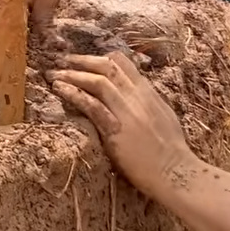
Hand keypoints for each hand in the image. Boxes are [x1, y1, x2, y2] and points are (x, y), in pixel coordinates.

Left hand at [47, 52, 196, 197]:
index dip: (100, 57)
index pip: (123, 62)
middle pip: (107, 67)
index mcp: (148, 92)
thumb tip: (131, 94)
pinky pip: (92, 105)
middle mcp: (138, 97)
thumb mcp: (162, 116)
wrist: (175, 173)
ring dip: (72, 75)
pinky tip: (59, 90)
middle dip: (81, 60)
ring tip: (54, 75)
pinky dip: (73, 94)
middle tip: (61, 61)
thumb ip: (145, 101)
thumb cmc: (170, 150)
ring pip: (98, 81)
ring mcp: (127, 112)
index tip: (82, 60)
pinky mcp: (116, 130)